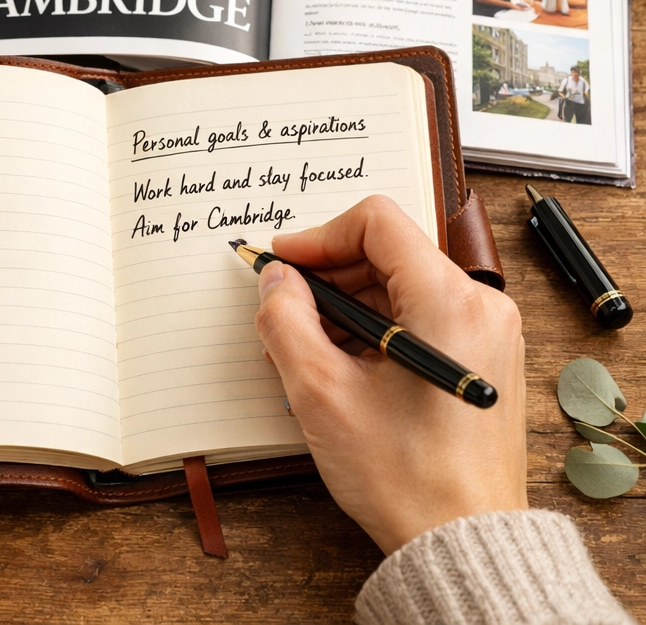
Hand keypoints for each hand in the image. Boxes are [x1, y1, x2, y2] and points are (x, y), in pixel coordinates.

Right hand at [255, 196, 525, 554]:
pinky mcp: (483, 355)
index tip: (285, 263)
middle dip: (329, 275)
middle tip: (287, 309)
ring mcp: (488, 331)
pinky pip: (420, 315)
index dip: (320, 236)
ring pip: (401, 284)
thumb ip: (285, 319)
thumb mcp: (321, 393)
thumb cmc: (408, 479)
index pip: (376, 222)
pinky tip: (344, 363)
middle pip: (388, 252)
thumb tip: (275, 280)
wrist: (464, 542)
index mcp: (448, 300)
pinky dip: (376, 327)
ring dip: (349, 304)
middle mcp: (479, 305)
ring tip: (311, 347)